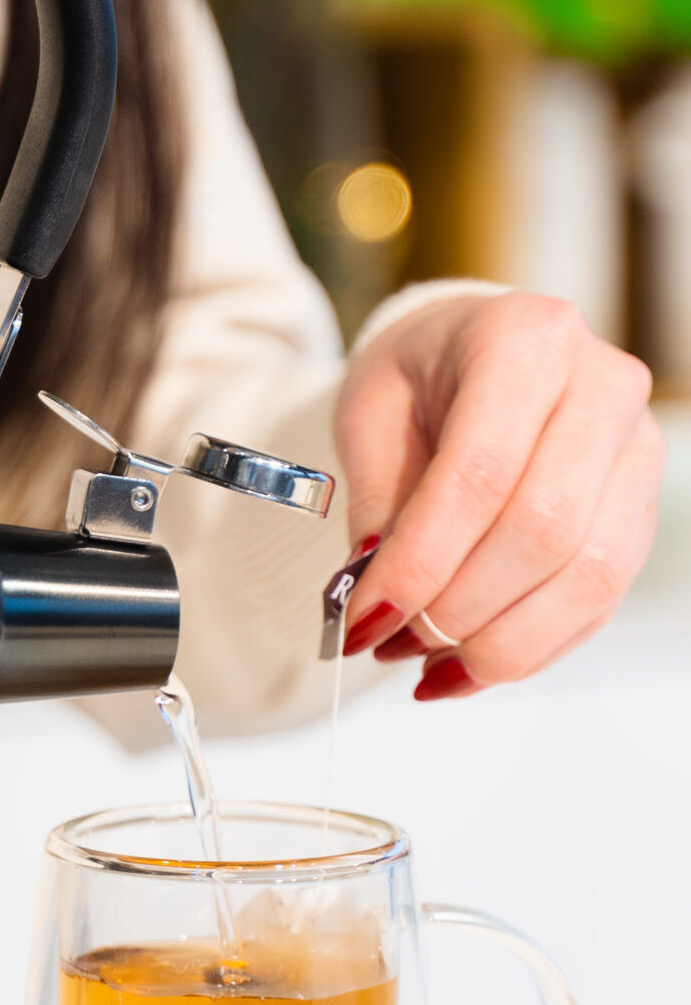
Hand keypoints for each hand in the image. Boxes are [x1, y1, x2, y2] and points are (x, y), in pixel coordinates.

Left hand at [334, 291, 662, 698]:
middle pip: (542, 531)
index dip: (420, 561)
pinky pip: (600, 598)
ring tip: (428, 663)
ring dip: (500, 641)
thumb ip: (375, 501)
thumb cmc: (420, 374)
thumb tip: (372, 600)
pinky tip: (471, 661)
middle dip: (458, 608)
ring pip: (586, 577)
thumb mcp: (370, 413)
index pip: (479, 474)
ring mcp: (636, 450)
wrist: (473, 351)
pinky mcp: (641, 508)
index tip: (363, 618)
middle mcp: (600, 388)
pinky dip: (531, 644)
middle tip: (392, 641)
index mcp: (525, 341)